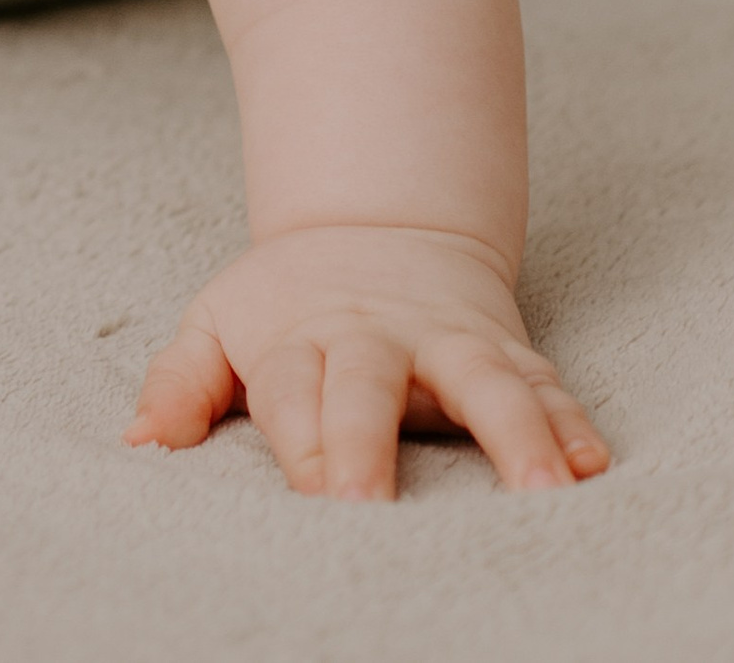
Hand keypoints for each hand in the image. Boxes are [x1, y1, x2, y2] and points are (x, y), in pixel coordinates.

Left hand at [128, 224, 608, 499]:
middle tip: (364, 504)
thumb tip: (139, 441)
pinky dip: (572, 421)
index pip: (292, 391)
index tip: (310, 491)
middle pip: (367, 386)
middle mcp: (376, 338)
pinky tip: (595, 465)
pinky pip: (544, 384)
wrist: (377, 228)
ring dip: (515, 434)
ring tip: (546, 491)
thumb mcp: (219, 324)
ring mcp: (446, 342)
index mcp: (301, 338)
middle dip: (364, 443)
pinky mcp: (502, 351)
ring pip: (483, 382)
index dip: (298, 439)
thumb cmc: (288, 304)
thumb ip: (181, 384)